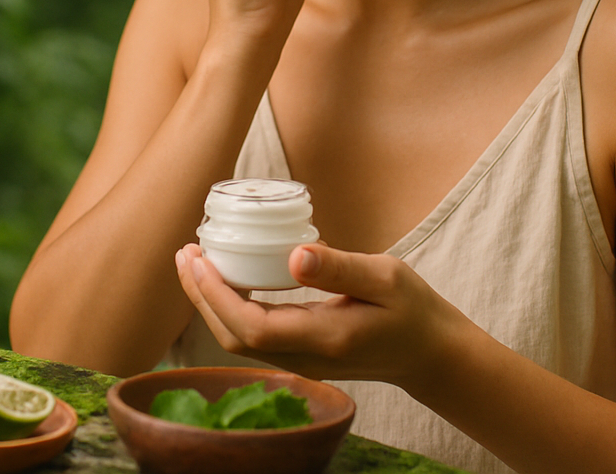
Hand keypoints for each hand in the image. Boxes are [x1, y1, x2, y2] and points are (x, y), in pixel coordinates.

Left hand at [173, 242, 467, 390]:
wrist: (430, 353)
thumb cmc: (413, 310)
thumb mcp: (386, 277)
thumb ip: (340, 267)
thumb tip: (294, 255)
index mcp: (325, 338)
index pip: (252, 327)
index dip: (216, 295)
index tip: (198, 258)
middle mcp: (306, 358)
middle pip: (233, 338)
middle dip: (201, 297)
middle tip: (185, 252)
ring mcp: (302, 363)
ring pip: (239, 341)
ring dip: (210, 304)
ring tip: (194, 262)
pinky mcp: (301, 356)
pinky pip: (253, 337)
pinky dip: (229, 309)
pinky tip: (226, 280)